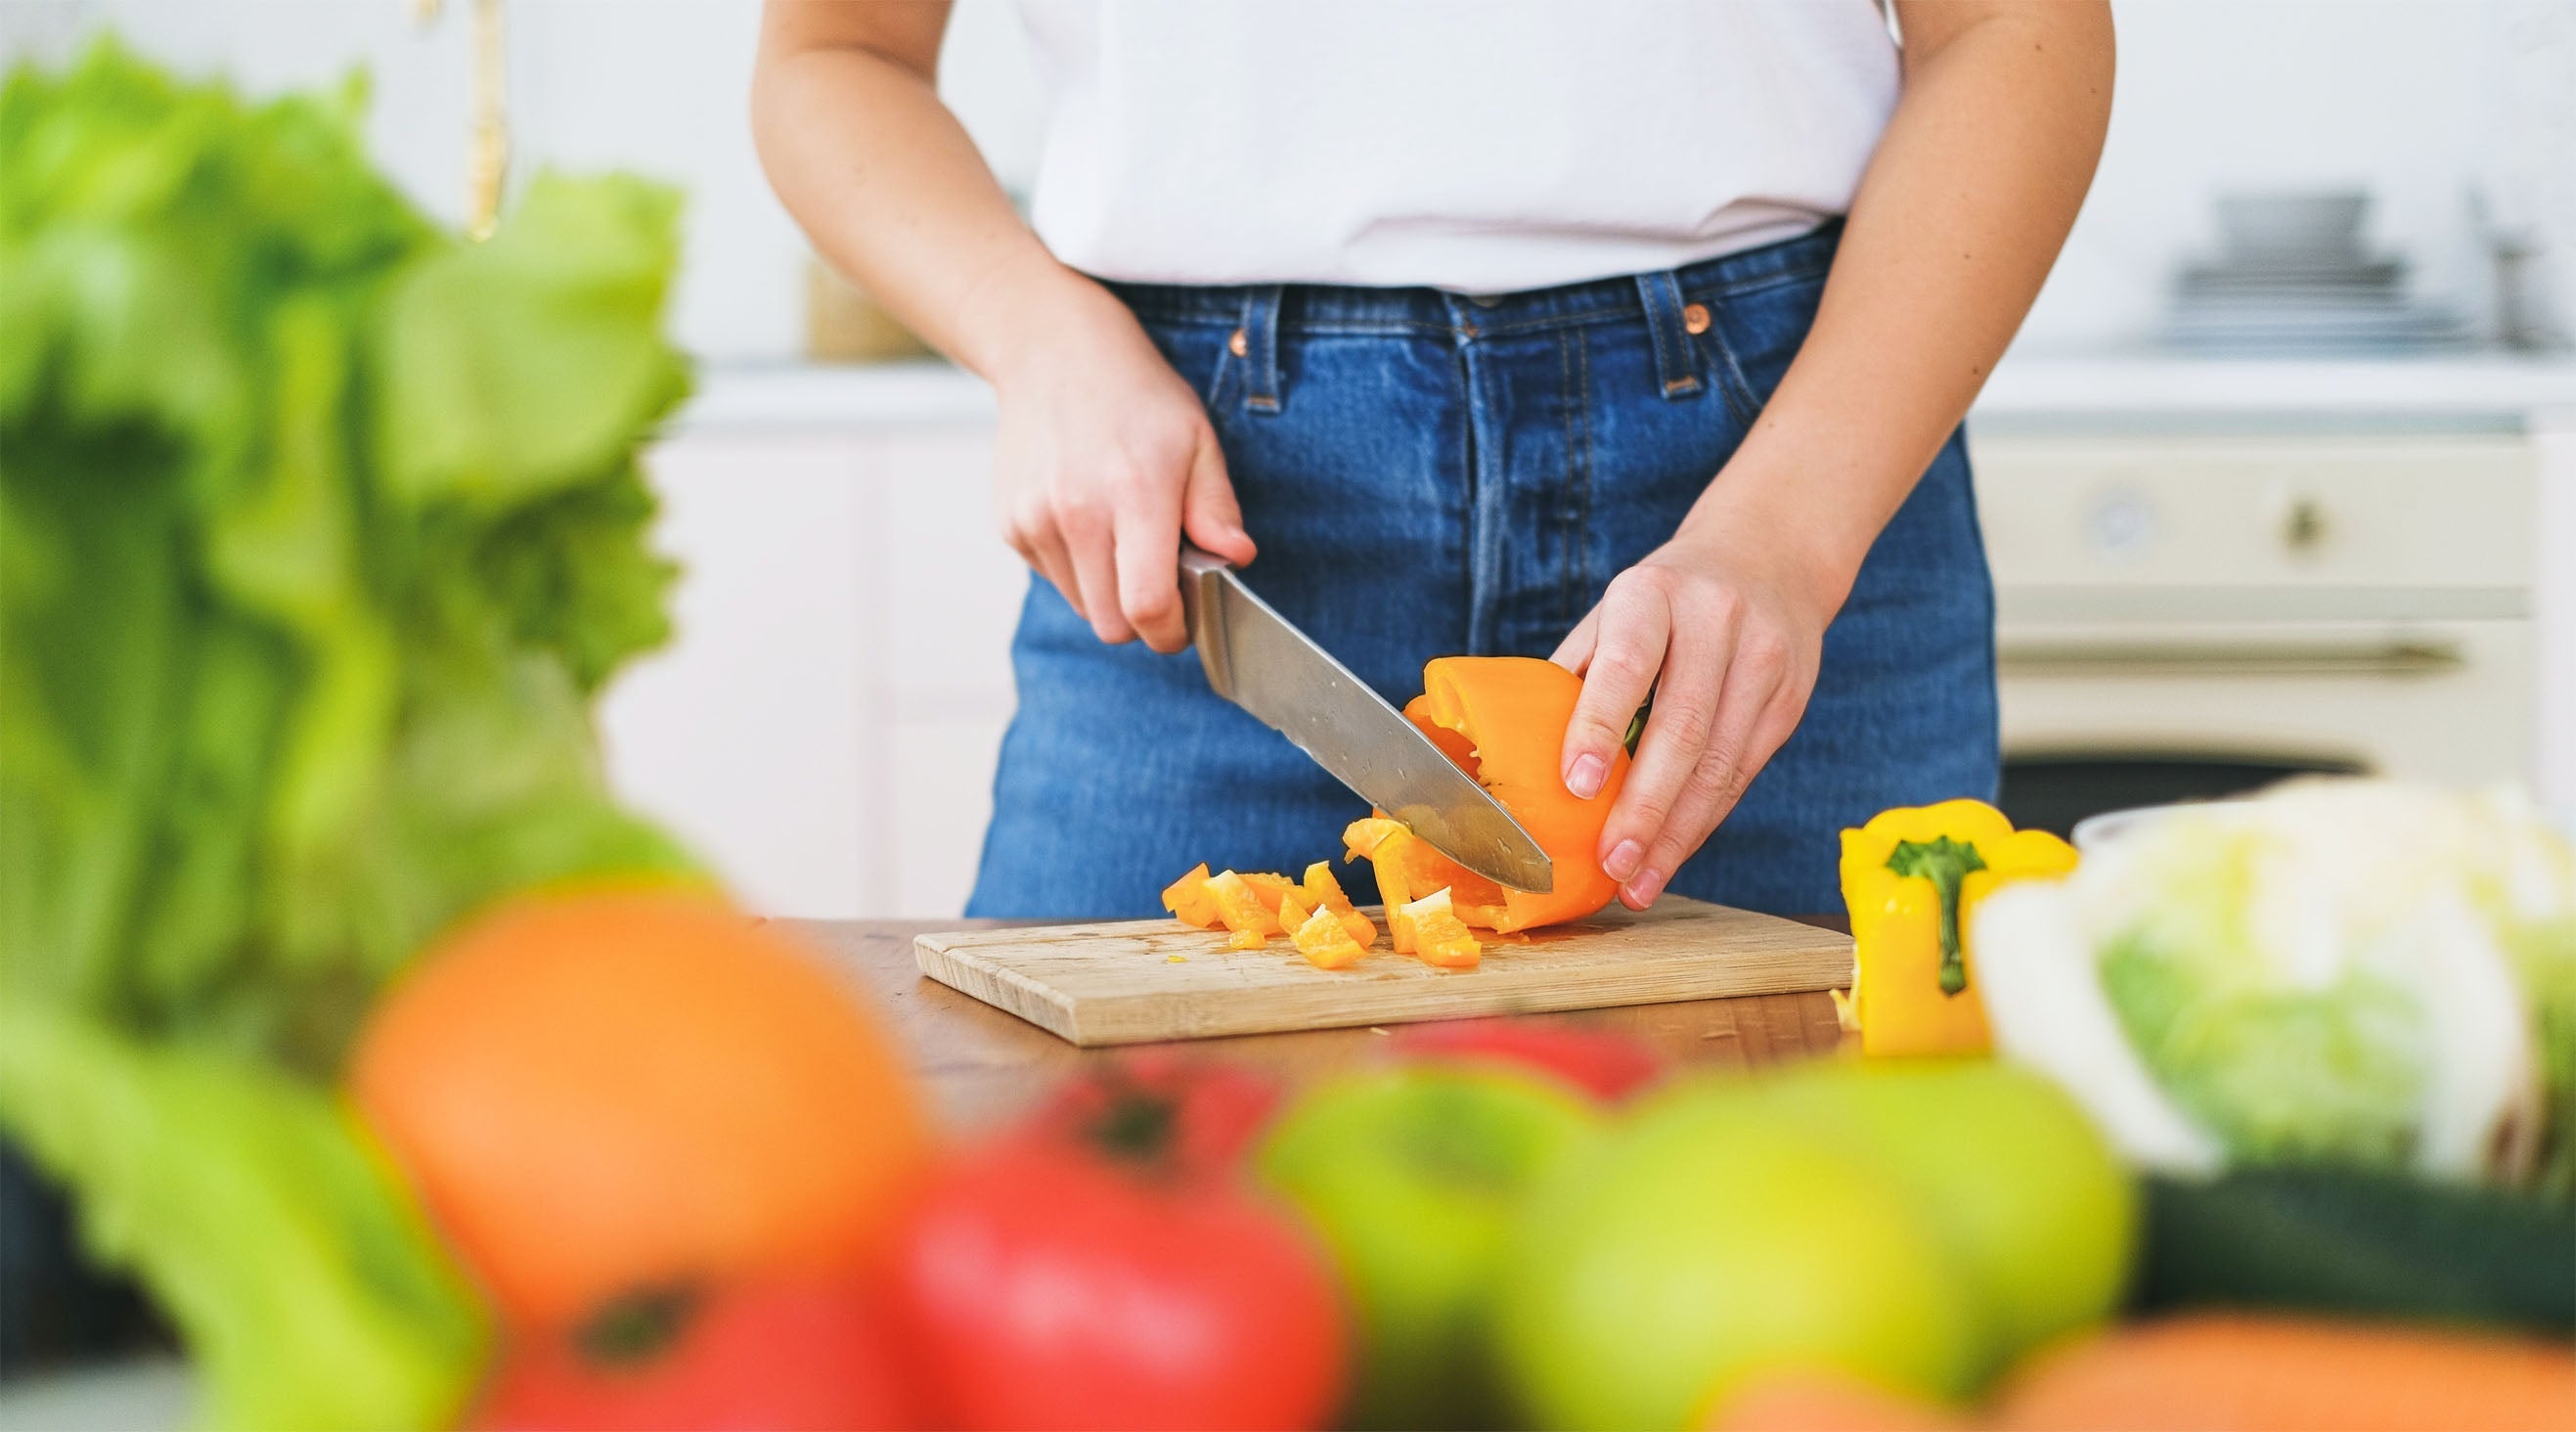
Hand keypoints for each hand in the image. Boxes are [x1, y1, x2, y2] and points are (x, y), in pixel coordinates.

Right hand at [990, 280, 1256, 651]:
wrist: (1052, 352)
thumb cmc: (1136, 396)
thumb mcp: (1196, 439)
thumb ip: (1216, 506)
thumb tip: (1236, 557)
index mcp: (1134, 494)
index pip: (1147, 606)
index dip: (1171, 632)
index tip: (1185, 624)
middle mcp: (1077, 513)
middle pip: (1112, 624)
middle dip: (1143, 618)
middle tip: (1161, 580)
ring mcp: (1035, 521)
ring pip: (1083, 606)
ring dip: (1109, 592)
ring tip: (1122, 537)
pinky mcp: (1011, 525)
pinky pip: (1055, 578)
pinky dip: (1078, 568)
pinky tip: (1088, 518)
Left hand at [1551, 511, 1841, 907]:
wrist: (1770, 558)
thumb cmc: (1665, 601)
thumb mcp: (1614, 612)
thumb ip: (1579, 674)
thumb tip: (1521, 757)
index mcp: (1652, 594)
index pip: (1628, 665)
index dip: (1599, 726)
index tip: (1575, 785)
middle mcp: (1715, 621)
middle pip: (1683, 728)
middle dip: (1644, 807)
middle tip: (1610, 862)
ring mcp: (1763, 661)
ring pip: (1720, 763)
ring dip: (1676, 834)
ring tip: (1637, 881)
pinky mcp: (1790, 699)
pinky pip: (1742, 774)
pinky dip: (1703, 821)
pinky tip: (1672, 854)